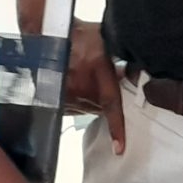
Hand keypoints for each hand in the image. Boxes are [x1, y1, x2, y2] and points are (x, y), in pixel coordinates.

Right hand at [61, 19, 126, 154]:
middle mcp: (81, 89)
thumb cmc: (80, 35)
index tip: (119, 149)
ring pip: (85, 109)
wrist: (49, 34)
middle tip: (100, 83)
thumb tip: (133, 75)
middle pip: (99, 107)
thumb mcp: (106, 41)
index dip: (116, 128)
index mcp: (98, 74)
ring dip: (89, 101)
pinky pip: (70, 107)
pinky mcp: (54, 99)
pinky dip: (76, 101)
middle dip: (102, 100)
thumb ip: (121, 59)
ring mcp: (66, 96)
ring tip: (85, 80)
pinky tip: (75, 86)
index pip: (110, 105)